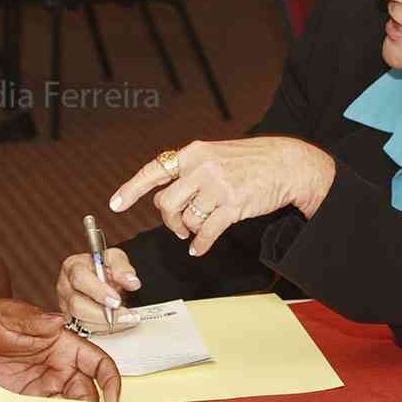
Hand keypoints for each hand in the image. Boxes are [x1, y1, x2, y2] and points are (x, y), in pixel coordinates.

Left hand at [0, 299, 120, 401]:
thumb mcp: (11, 314)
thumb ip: (34, 320)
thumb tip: (57, 321)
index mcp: (64, 343)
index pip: (98, 362)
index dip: (110, 379)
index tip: (113, 398)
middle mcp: (60, 365)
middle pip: (87, 390)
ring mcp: (45, 383)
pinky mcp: (28, 397)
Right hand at [56, 247, 141, 332]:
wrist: (103, 280)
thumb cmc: (105, 267)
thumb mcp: (116, 259)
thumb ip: (123, 268)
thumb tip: (132, 282)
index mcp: (72, 267)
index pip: (80, 279)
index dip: (98, 291)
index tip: (116, 300)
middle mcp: (65, 286)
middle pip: (77, 305)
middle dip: (103, 314)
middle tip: (126, 315)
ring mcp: (65, 305)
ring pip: (81, 321)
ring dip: (106, 324)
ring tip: (126, 319)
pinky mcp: (70, 320)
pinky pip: (84, 330)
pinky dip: (103, 329)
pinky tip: (117, 324)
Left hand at [109, 138, 336, 255]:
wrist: (287, 163)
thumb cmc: (249, 162)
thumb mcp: (214, 155)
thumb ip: (189, 171)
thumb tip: (164, 197)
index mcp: (193, 153)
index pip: (154, 171)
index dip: (131, 189)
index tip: (115, 204)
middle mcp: (201, 167)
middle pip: (166, 203)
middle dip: (169, 220)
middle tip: (178, 226)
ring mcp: (217, 186)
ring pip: (187, 219)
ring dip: (189, 230)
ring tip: (198, 229)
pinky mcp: (233, 205)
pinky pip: (206, 232)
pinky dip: (200, 244)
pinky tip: (199, 248)